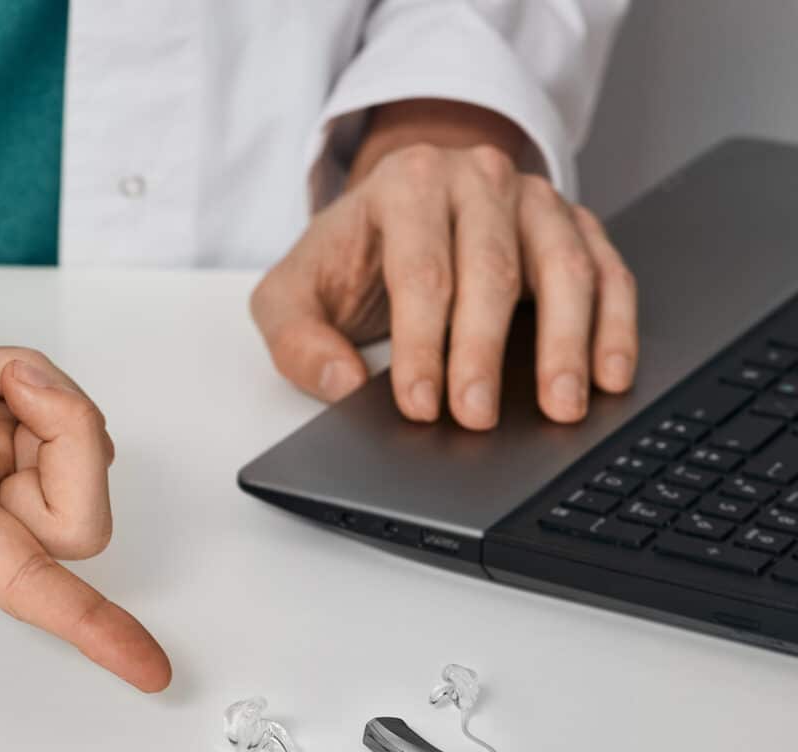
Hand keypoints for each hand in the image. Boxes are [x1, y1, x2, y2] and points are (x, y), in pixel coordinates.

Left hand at [251, 99, 637, 429]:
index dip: (421, 344)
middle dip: (484, 352)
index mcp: (407, 185)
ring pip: (564, 268)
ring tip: (561, 407)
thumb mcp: (292, 293)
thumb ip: (297, 339)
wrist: (395, 209)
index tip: (420, 404)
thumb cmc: (348, 258)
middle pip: (492, 271)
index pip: (421, 272)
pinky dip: (614, 324)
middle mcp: (477, 178)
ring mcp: (534, 198)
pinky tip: (610, 374)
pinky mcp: (575, 224)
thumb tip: (340, 384)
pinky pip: (607, 271)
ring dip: (567, 343)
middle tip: (477, 418)